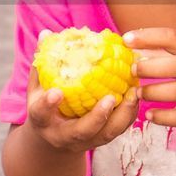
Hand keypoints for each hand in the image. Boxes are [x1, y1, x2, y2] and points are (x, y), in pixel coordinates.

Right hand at [24, 29, 138, 152]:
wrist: (53, 140)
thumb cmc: (46, 106)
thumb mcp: (37, 88)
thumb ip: (43, 64)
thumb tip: (47, 34)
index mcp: (42, 121)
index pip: (41, 113)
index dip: (48, 104)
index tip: (56, 92)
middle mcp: (63, 136)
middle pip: (82, 132)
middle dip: (97, 117)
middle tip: (110, 98)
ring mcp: (85, 141)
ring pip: (106, 135)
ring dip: (122, 116)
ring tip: (134, 93)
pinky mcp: (101, 140)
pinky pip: (118, 130)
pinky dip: (130, 114)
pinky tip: (137, 94)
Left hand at [124, 27, 175, 135]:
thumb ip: (172, 56)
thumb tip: (136, 50)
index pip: (175, 37)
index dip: (149, 36)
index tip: (127, 39)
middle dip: (152, 66)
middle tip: (133, 69)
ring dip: (156, 92)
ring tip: (138, 94)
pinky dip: (166, 117)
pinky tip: (150, 116)